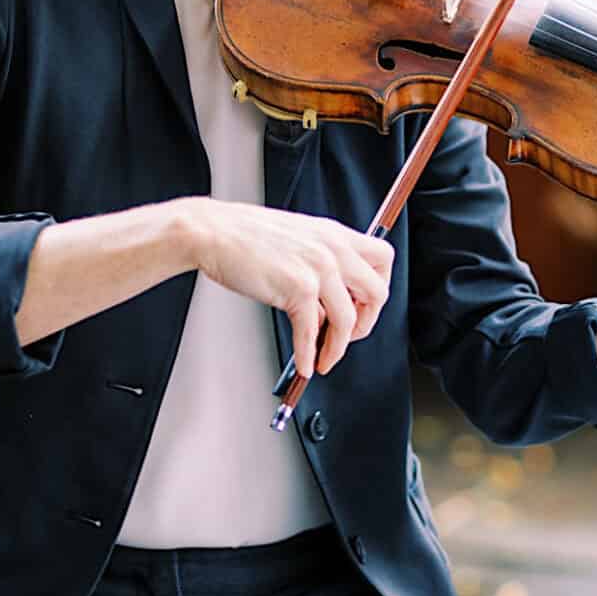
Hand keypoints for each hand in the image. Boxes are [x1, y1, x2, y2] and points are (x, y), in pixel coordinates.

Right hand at [181, 199, 395, 379]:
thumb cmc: (246, 235)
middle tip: (349, 336)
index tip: (364, 305)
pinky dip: (309, 354)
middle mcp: (334, 250)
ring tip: (325, 360)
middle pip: (377, 293)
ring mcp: (318, 269)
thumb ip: (323, 262)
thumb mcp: (300, 237)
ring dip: (337, 348)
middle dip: (366, 322)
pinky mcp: (297, 288)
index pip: (384, 258)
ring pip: (348, 320)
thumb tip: (331, 302)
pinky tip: (304, 363)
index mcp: (337, 234)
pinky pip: (312, 331)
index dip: (379, 285)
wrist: (211, 232)